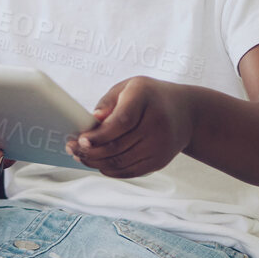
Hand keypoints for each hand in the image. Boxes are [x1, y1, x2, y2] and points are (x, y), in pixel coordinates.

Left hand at [68, 76, 191, 176]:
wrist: (187, 113)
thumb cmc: (150, 97)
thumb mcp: (130, 86)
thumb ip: (109, 101)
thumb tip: (93, 119)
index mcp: (146, 98)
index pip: (122, 121)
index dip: (100, 134)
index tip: (81, 140)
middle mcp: (157, 124)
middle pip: (118, 146)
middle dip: (90, 151)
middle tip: (71, 148)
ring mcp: (160, 146)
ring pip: (121, 162)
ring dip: (95, 162)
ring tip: (79, 156)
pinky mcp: (159, 161)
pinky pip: (129, 171)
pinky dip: (109, 170)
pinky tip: (96, 163)